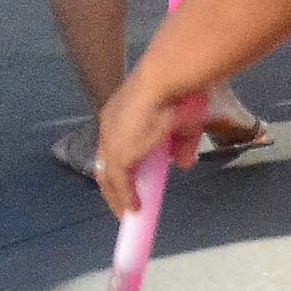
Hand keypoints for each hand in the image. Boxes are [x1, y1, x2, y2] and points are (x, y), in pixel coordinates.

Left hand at [93, 74, 207, 215]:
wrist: (166, 79)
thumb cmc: (176, 89)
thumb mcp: (183, 119)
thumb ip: (182, 143)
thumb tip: (183, 163)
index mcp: (119, 113)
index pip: (115, 144)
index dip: (122, 162)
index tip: (130, 176)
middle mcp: (109, 128)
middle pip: (106, 162)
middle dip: (114, 185)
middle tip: (125, 200)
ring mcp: (111, 143)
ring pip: (109, 176)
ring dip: (117, 195)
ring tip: (127, 211)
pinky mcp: (119, 156)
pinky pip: (120, 184)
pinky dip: (126, 198)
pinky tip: (135, 209)